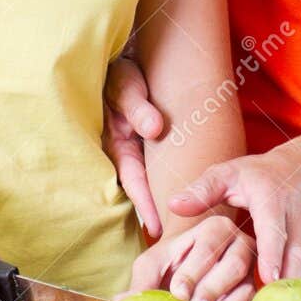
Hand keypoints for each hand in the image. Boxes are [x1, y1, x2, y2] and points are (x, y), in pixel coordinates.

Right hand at [102, 55, 164, 237]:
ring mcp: (134, 147)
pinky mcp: (145, 142)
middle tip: (171, 242)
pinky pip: (155, 167)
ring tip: (180, 229)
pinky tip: (182, 196)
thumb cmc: (122, 72)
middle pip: (141, 188)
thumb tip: (154, 129)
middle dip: (155, 213)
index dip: (145, 204)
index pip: (132, 181)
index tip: (157, 229)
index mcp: (118, 142)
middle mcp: (125, 149)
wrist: (125, 58)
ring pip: (148, 180)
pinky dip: (165, 183)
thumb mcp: (127, 86)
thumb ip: (138, 107)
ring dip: (161, 201)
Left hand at [127, 213, 255, 300]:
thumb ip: (142, 280)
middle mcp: (238, 243)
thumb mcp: (152, 264)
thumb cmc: (171, 263)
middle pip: (233, 264)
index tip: (179, 291)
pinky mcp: (255, 290)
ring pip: (245, 286)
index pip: (209, 245)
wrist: (188, 274)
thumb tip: (122, 300)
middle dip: (211, 288)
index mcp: (213, 228)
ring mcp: (251, 268)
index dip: (194, 270)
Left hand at [168, 144, 300, 283]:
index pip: (273, 228)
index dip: (272, 253)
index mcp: (271, 200)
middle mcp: (294, 218)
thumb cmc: (256, 175)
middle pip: (293, 254)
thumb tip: (174, 204)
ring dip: (296, 292)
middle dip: (282, 282)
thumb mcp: (227, 174)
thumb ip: (202, 190)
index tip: (267, 277)